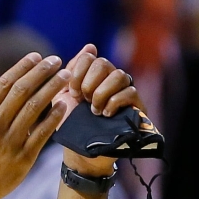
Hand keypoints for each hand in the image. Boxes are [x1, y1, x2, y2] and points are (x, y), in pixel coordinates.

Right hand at [0, 53, 70, 198]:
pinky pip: (42, 132)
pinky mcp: (24, 156)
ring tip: (65, 77)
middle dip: (41, 72)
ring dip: (52, 88)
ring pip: (35, 107)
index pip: (5, 84)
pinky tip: (63, 104)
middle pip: (23, 91)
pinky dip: (54, 117)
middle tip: (56, 61)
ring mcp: (10, 141)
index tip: (36, 57)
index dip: (22, 67)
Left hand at [54, 44, 145, 176]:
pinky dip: (114, 102)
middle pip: (104, 63)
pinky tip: (105, 114)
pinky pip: (131, 92)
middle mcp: (110, 80)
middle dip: (89, 82)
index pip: (89, 57)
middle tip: (83, 100)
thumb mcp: (62, 97)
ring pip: (119, 75)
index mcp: (92, 76)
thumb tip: (90, 46)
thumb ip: (70, 72)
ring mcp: (124, 92)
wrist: (80, 152)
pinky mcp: (136, 107)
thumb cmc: (70, 125)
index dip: (78, 72)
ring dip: (102, 93)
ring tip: (94, 109)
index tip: (71, 91)